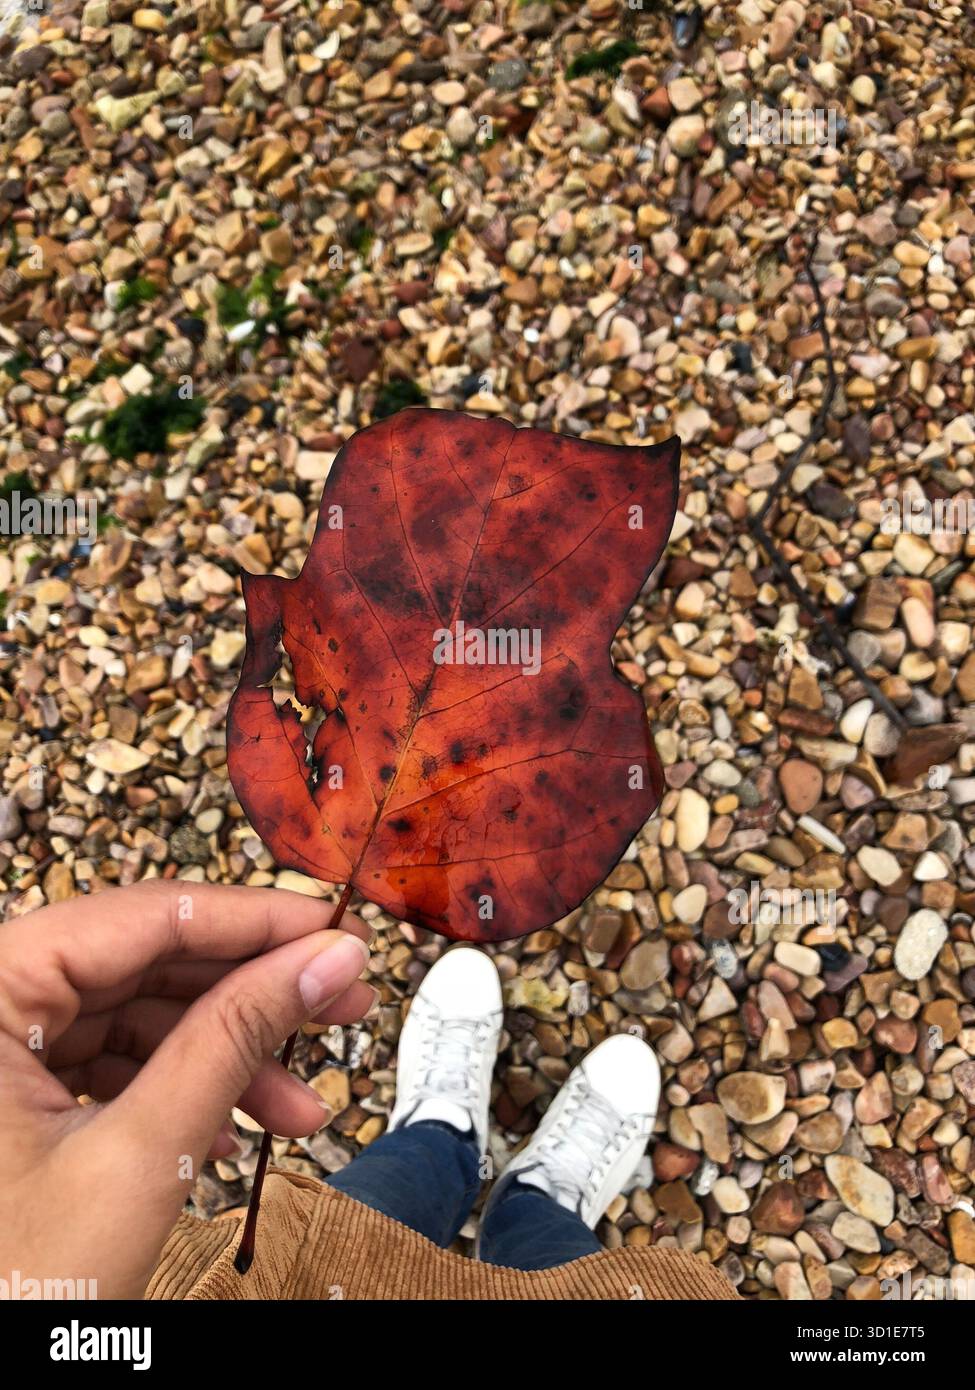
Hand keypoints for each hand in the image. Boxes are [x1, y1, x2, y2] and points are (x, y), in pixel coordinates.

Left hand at [0, 880, 372, 1298]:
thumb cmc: (13, 1290)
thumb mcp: (141, 1155)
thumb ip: (237, 1038)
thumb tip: (329, 958)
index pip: (140, 917)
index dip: (252, 919)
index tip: (336, 929)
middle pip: (143, 964)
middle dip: (251, 994)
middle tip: (342, 1002)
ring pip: (135, 1019)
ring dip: (227, 1059)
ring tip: (304, 1108)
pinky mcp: (11, 1102)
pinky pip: (110, 1067)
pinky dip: (179, 1094)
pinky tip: (233, 1136)